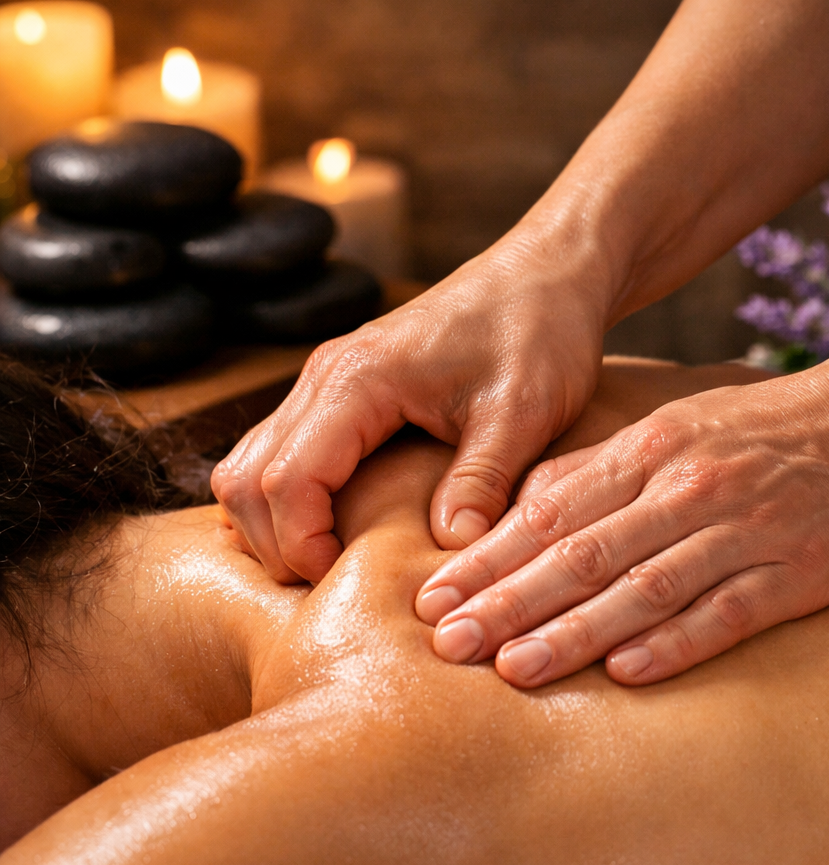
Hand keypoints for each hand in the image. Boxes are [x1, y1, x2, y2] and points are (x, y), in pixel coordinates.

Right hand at [211, 232, 607, 582]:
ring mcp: (327, 381)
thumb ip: (480, 481)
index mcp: (356, 380)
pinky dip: (288, 499)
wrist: (545, 274)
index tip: (342, 586)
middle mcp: (324, 377)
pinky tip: (334, 530)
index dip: (300, 546)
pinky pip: (283, 452)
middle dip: (275, 545)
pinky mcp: (343, 392)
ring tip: (330, 568)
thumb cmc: (538, 332)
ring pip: (253, 465)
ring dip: (274, 524)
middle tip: (331, 590)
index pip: (285, 481)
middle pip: (246, 479)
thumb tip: (449, 553)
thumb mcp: (522, 412)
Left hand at [416, 361, 828, 685]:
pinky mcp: (794, 571)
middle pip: (583, 553)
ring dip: (575, 630)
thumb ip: (593, 471)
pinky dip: (674, 642)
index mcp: (646, 453)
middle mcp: (684, 489)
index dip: (488, 560)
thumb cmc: (753, 432)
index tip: (434, 601)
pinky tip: (624, 673)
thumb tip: (518, 510)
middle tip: (449, 644)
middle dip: (509, 601)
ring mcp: (741, 530)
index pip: (550, 514)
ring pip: (644, 586)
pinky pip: (726, 613)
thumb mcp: (668, 428)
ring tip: (515, 669)